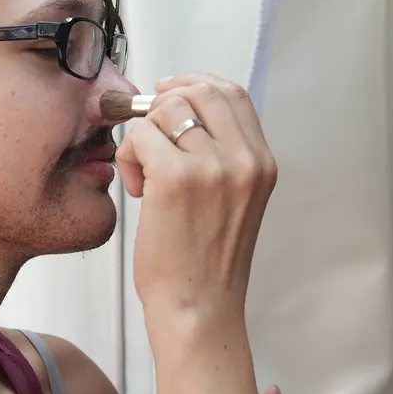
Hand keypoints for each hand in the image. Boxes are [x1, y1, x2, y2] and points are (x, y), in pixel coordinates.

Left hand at [115, 73, 276, 336]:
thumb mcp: (235, 201)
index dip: (196, 84)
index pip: (233, 94)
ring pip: (165, 110)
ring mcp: (213, 167)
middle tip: (147, 136)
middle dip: (164, 105)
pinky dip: (129, 157)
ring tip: (145, 175)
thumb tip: (181, 109)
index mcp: (263, 163)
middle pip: (200, 91)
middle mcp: (245, 160)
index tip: (169, 94)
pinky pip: (140, 136)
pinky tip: (138, 189)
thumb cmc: (205, 263)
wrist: (199, 309)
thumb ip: (222, 156)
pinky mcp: (177, 178)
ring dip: (143, 135)